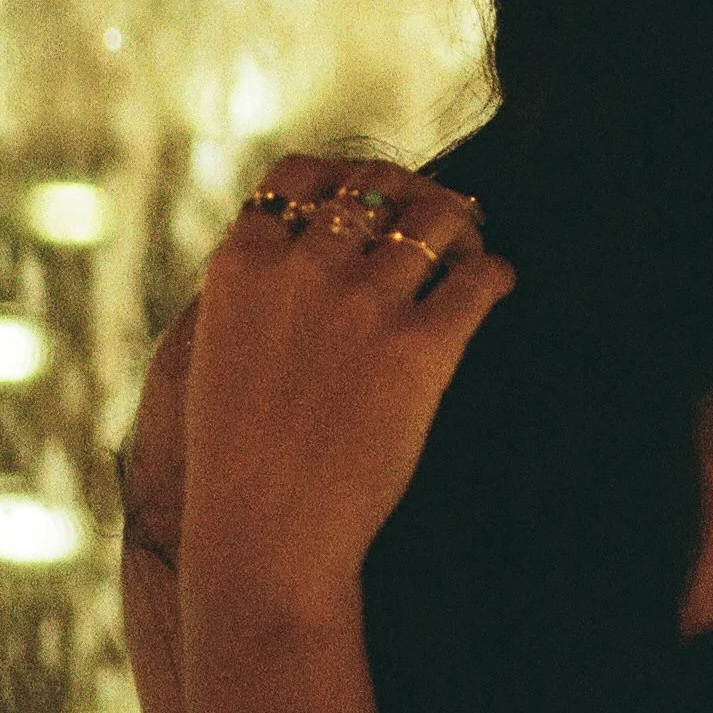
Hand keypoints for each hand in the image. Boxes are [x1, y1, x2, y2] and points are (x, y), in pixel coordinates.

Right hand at [179, 153, 515, 640]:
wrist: (265, 538)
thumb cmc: (238, 460)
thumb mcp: (217, 354)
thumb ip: (258, 291)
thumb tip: (309, 243)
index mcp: (243, 264)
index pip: (299, 174)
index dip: (341, 178)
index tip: (368, 197)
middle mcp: (304, 268)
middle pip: (376, 185)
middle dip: (411, 193)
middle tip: (435, 219)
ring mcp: (364, 304)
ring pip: (438, 218)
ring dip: (463, 227)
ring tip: (470, 252)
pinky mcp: (421, 348)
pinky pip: (480, 280)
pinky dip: (494, 275)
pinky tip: (495, 287)